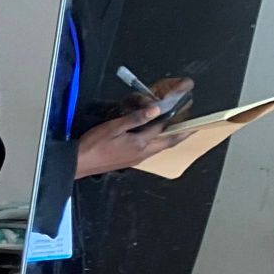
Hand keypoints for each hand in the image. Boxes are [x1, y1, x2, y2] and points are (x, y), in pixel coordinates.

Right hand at [75, 78, 192, 176]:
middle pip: (169, 143)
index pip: (163, 129)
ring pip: (161, 147)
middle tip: (194, 125)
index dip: (176, 118)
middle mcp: (143, 153)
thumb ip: (135, 118)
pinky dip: (160, 142)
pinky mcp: (132, 161)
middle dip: (183, 134)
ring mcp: (138, 159)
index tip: (188, 111)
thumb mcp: (113, 127)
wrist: (79, 163)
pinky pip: (152, 150)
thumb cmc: (94, 144)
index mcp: (140, 143)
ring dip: (172, 139)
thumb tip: (156, 110)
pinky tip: (158, 138)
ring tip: (180, 129)